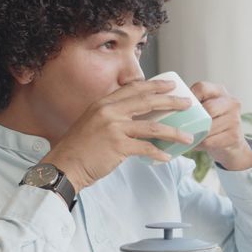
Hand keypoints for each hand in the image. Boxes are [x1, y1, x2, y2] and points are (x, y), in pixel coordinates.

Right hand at [41, 80, 195, 190]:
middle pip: (147, 101)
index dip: (155, 85)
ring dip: (174, 132)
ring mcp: (114, 128)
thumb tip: (133, 118)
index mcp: (103, 103)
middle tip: (187, 103)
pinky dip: (159, 153)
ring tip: (188, 137)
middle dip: (171, 101)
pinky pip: (145, 148)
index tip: (171, 85)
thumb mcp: (92, 122)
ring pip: (153, 127)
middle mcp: (109, 111)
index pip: (134, 89)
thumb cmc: (79, 148)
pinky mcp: (117, 146)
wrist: (63, 166)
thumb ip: (110, 116)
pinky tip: (168, 157)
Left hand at [191, 81, 251, 170]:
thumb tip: (167, 106)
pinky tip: (196, 144)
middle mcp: (231, 102)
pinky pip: (210, 140)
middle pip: (208, 107)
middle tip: (182, 126)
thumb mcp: (207, 108)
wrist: (233, 145)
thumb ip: (194, 103)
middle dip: (194, 119)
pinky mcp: (234, 136)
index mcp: (220, 91)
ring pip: (208, 126)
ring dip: (195, 134)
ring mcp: (235, 119)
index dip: (189, 97)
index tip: (183, 108)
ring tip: (187, 137)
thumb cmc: (213, 123)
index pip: (202, 87)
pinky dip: (200, 144)